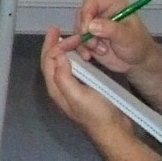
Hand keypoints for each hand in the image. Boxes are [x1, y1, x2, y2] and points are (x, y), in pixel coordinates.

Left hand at [40, 29, 160, 160]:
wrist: (114, 131)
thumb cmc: (96, 114)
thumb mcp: (78, 96)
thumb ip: (64, 77)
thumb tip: (58, 56)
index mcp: (56, 89)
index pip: (48, 62)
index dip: (52, 45)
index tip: (60, 31)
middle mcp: (60, 89)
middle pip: (51, 63)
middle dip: (52, 45)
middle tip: (57, 29)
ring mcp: (72, 90)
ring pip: (61, 65)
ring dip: (62, 50)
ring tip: (69, 38)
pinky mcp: (83, 90)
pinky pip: (73, 70)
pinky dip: (73, 58)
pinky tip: (80, 53)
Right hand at [72, 0, 161, 109]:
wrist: (138, 63)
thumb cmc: (138, 45)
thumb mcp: (127, 36)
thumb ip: (110, 29)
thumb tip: (91, 26)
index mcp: (112, 5)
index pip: (91, 2)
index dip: (85, 14)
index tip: (86, 30)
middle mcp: (100, 13)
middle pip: (81, 16)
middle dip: (84, 32)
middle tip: (94, 45)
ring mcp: (93, 27)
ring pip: (78, 30)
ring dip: (85, 43)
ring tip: (101, 52)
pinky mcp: (89, 39)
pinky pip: (78, 42)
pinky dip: (81, 50)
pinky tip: (88, 57)